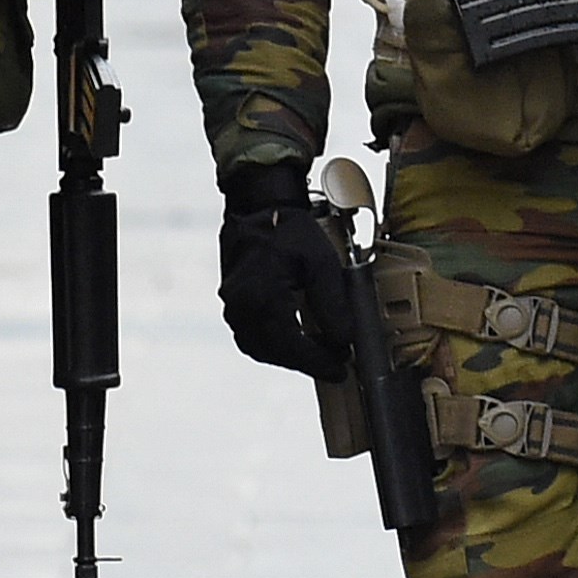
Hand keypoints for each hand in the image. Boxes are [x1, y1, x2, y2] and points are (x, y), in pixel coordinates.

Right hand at [216, 163, 350, 374]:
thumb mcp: (321, 261)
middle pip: (276, 352)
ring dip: (290, 356)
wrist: (257, 208)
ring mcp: (233, 307)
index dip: (319, 363)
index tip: (340, 370)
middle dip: (307, 362)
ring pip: (261, 349)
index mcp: (262, 297)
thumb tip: (344, 339)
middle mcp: (241, 306)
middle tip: (336, 362)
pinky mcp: (233, 304)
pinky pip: (252, 338)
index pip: (292, 347)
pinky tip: (296, 341)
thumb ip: (333, 303)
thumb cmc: (288, 229)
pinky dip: (276, 345)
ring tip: (319, 353)